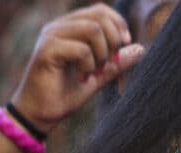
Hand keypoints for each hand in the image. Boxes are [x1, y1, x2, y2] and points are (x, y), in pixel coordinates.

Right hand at [9, 4, 146, 133]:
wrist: (40, 115)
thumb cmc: (64, 95)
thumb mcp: (97, 76)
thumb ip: (116, 63)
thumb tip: (140, 49)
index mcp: (68, 27)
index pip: (100, 10)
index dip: (118, 24)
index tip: (125, 45)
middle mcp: (58, 27)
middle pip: (99, 15)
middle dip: (113, 40)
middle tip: (107, 64)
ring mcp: (51, 36)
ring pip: (92, 29)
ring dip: (101, 54)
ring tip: (93, 72)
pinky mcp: (46, 50)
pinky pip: (82, 49)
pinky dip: (89, 65)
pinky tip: (82, 78)